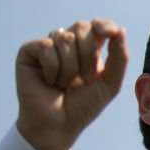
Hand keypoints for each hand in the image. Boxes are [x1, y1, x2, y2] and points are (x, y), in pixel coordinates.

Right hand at [15, 19, 127, 149]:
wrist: (59, 125)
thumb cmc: (84, 105)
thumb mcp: (110, 83)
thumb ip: (120, 57)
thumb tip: (120, 29)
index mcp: (89, 49)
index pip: (97, 25)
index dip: (103, 25)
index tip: (109, 32)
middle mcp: (69, 44)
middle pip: (82, 27)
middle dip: (88, 55)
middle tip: (84, 79)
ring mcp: (48, 46)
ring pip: (65, 38)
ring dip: (70, 68)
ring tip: (64, 84)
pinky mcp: (29, 52)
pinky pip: (46, 46)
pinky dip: (53, 68)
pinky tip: (49, 81)